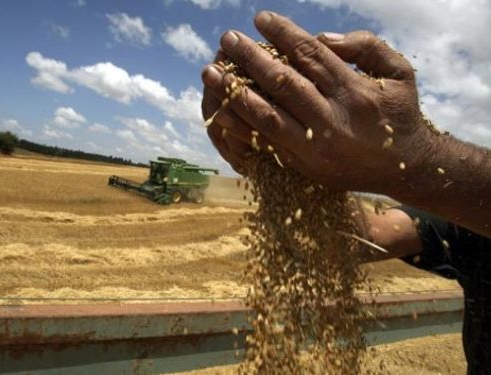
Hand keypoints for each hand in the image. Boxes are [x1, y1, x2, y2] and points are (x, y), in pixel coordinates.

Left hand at [202, 11, 437, 194]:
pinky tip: (218, 112)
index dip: (282, 33)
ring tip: (210, 72)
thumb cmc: (399, 112)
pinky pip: (265, 144)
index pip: (310, 55)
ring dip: (234, 93)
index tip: (259, 18)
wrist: (406, 167)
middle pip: (282, 82)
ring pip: (267, 116)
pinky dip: (239, 129)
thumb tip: (322, 37)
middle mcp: (332, 119)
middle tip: (227, 38)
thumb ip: (366, 46)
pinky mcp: (304, 165)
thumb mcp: (399, 72)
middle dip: (250, 58)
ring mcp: (315, 146)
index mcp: (355, 91)